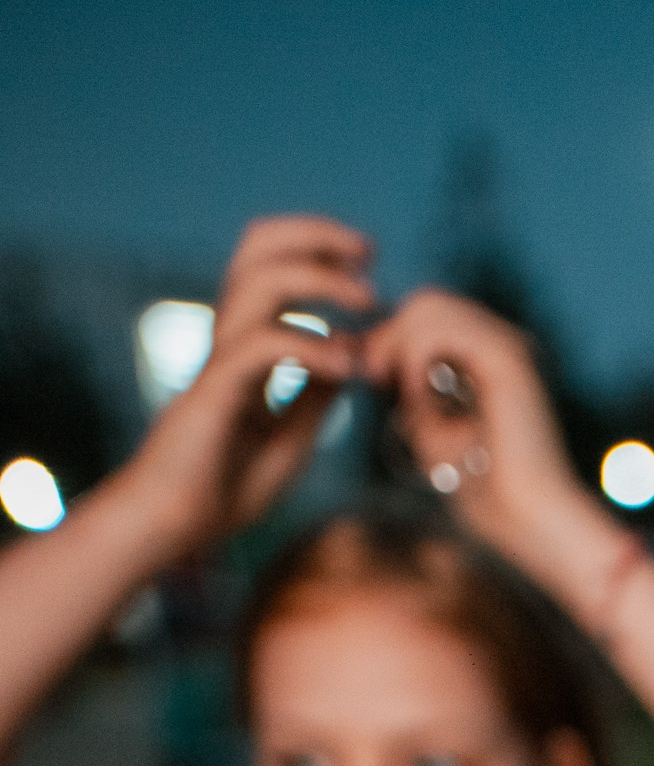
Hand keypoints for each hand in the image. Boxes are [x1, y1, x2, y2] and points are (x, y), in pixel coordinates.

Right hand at [119, 216, 373, 552]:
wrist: (174, 529)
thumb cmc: (223, 493)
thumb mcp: (290, 442)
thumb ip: (317, 400)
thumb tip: (352, 357)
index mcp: (243, 348)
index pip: (272, 269)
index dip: (318, 254)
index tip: (367, 269)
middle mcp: (228, 341)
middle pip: (257, 251)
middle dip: (315, 236)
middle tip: (368, 251)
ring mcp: (219, 361)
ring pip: (258, 281)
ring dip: (320, 281)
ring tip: (367, 300)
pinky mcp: (215, 390)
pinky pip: (262, 344)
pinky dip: (311, 345)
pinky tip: (346, 367)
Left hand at [362, 289, 616, 602]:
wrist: (534, 522)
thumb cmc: (491, 495)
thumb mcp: (435, 436)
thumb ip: (412, 395)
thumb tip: (372, 361)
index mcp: (493, 358)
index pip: (430, 317)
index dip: (390, 338)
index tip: (370, 377)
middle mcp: (505, 343)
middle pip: (427, 301)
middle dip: (388, 335)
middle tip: (373, 378)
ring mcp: (509, 345)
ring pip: (428, 305)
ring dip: (398, 345)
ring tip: (394, 389)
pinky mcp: (507, 358)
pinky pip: (438, 329)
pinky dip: (414, 357)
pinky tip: (418, 397)